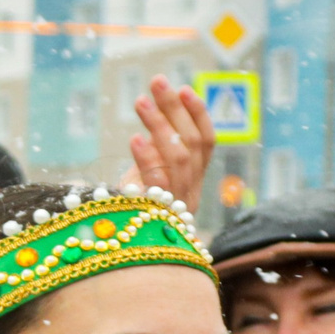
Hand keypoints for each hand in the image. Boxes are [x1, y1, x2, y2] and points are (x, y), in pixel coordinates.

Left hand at [119, 77, 215, 216]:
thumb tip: (154, 108)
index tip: (184, 89)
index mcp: (194, 180)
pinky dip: (147, 158)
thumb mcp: (147, 176)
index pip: (206, 143)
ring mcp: (177, 204)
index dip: (198, 115)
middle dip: (175, 109)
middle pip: (191, 144)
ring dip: (160, 125)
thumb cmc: (134, 210)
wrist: (128, 252)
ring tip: (140, 101)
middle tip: (157, 81)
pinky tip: (134, 138)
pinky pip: (158, 182)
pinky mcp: (159, 214)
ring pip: (179, 157)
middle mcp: (191, 191)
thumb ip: (155, 150)